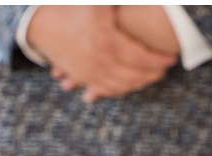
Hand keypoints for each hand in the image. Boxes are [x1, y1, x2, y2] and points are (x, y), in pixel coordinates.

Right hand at [26, 6, 175, 102]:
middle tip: (164, 69)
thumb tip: (155, 1)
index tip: (172, 58)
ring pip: (121, 86)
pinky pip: (105, 89)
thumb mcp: (98, 3)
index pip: (141, 58)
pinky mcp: (80, 77)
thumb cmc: (70, 6)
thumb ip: (121, 3)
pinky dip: (121, 89)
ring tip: (151, 76)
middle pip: (134, 75)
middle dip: (152, 74)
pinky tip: (130, 85)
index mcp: (107, 41)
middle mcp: (98, 61)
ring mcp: (88, 72)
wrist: (39, 23)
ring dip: (139, 83)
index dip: (159, 60)